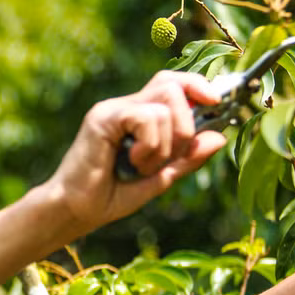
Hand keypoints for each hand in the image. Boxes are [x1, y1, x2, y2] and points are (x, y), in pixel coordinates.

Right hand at [48, 71, 226, 233]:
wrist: (76, 211)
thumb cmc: (111, 197)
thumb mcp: (160, 179)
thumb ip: (186, 159)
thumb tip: (219, 137)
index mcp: (139, 116)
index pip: (174, 84)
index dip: (198, 86)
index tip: (217, 102)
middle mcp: (127, 106)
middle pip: (173, 84)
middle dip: (188, 123)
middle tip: (174, 155)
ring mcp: (114, 109)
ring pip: (165, 106)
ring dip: (166, 145)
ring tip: (143, 168)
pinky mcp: (104, 117)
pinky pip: (147, 117)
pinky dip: (150, 146)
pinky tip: (132, 163)